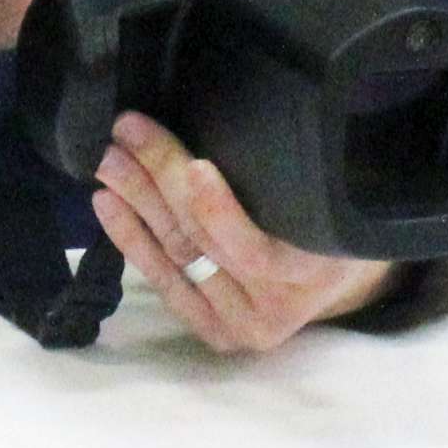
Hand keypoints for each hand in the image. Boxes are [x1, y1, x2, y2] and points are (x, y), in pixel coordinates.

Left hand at [93, 110, 394, 354]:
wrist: (340, 279)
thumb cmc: (333, 219)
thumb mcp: (327, 200)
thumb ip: (287, 178)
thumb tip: (227, 116)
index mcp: (314, 273)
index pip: (254, 249)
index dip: (219, 211)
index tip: (195, 166)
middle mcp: (274, 307)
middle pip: (202, 240)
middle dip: (161, 180)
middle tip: (129, 131)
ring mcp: (239, 324)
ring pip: (177, 256)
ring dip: (137, 203)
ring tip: (110, 159)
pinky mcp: (213, 331)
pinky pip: (165, 281)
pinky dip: (132, 240)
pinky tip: (107, 203)